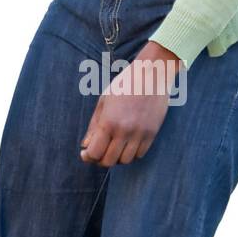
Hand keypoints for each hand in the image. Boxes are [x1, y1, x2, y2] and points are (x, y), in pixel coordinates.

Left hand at [78, 42, 181, 166]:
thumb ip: (93, 125)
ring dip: (117, 158)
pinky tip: (126, 144)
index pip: (95, 153)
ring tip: (113, 147)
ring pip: (125, 161)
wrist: (151, 76)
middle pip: (109, 161)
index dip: (87, 156)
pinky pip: (140, 154)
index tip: (85, 154)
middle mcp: (124, 131)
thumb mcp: (103, 102)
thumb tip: (85, 146)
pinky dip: (131, 153)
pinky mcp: (152, 134)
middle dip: (100, 159)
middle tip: (98, 152)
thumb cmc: (124, 85)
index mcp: (109, 122)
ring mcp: (140, 134)